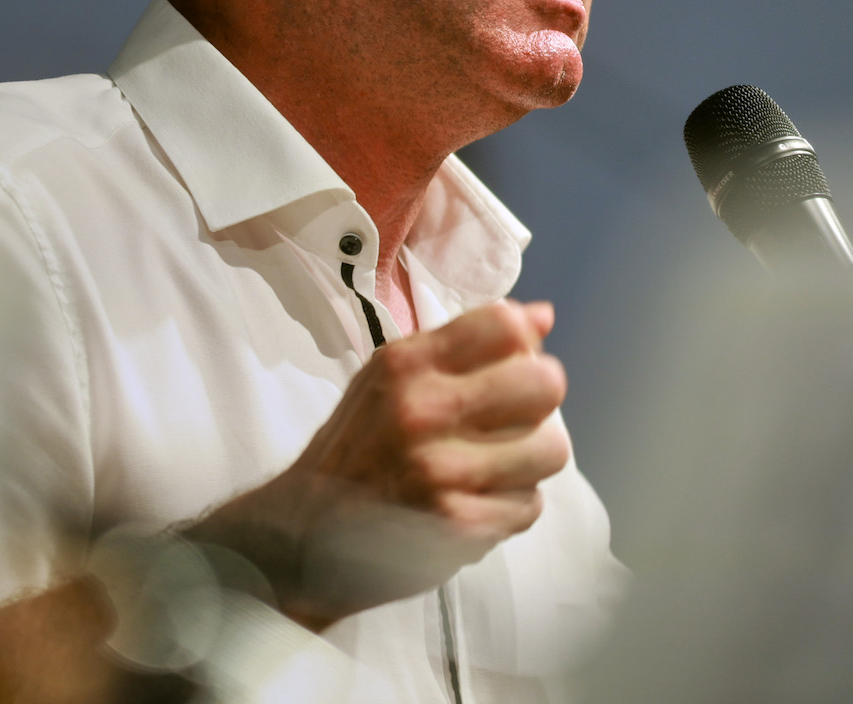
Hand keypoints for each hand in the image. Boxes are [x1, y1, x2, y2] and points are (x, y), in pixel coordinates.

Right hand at [187, 300, 569, 628]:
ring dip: (531, 460)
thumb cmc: (356, 448)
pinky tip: (479, 502)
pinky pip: (530, 503)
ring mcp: (441, 471)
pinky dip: (511, 506)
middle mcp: (422, 410)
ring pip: (551, 448)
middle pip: (545, 383)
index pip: (506, 326)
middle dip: (538, 402)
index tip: (509, 367)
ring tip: (497, 466)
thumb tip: (544, 316)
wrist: (301, 535)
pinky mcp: (457, 525)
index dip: (523, 346)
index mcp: (405, 364)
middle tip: (513, 420)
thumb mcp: (390, 379)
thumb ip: (463, 344)